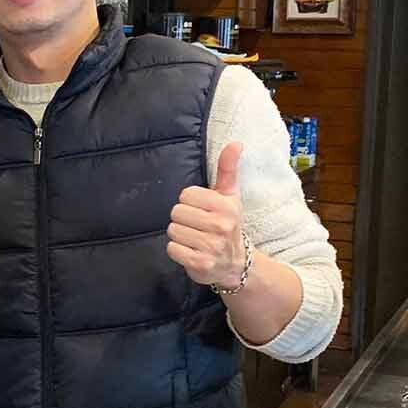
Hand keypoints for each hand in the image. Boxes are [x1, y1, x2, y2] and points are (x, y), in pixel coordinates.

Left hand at [167, 142, 247, 289]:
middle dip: (183, 219)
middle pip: (176, 213)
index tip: (202, 210)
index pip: (186, 195)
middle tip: (197, 226)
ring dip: (180, 235)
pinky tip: (191, 251)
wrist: (235, 263)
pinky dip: (178, 251)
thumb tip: (235, 143)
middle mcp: (221, 226)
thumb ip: (228, 168)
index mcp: (226, 206)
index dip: (190, 202)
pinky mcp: (200, 264)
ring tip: (195, 239)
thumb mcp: (230, 195)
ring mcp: (211, 246)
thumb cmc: (228, 223)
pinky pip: (172, 249)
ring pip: (173, 230)